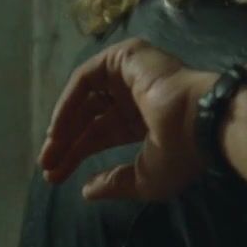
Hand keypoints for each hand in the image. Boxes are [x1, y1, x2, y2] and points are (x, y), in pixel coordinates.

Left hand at [37, 38, 217, 200]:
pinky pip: (87, 78)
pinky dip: (68, 102)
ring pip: (85, 97)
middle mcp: (135, 96)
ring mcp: (130, 74)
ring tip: (50, 149)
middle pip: (89, 117)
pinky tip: (58, 129)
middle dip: (65, 142)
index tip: (53, 177)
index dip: (76, 154)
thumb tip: (86, 190)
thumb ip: (115, 183)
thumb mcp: (144, 179)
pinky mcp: (126, 56)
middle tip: (46, 166)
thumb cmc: (179, 153)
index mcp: (144, 121)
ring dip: (64, 123)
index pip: (101, 134)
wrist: (200, 123)